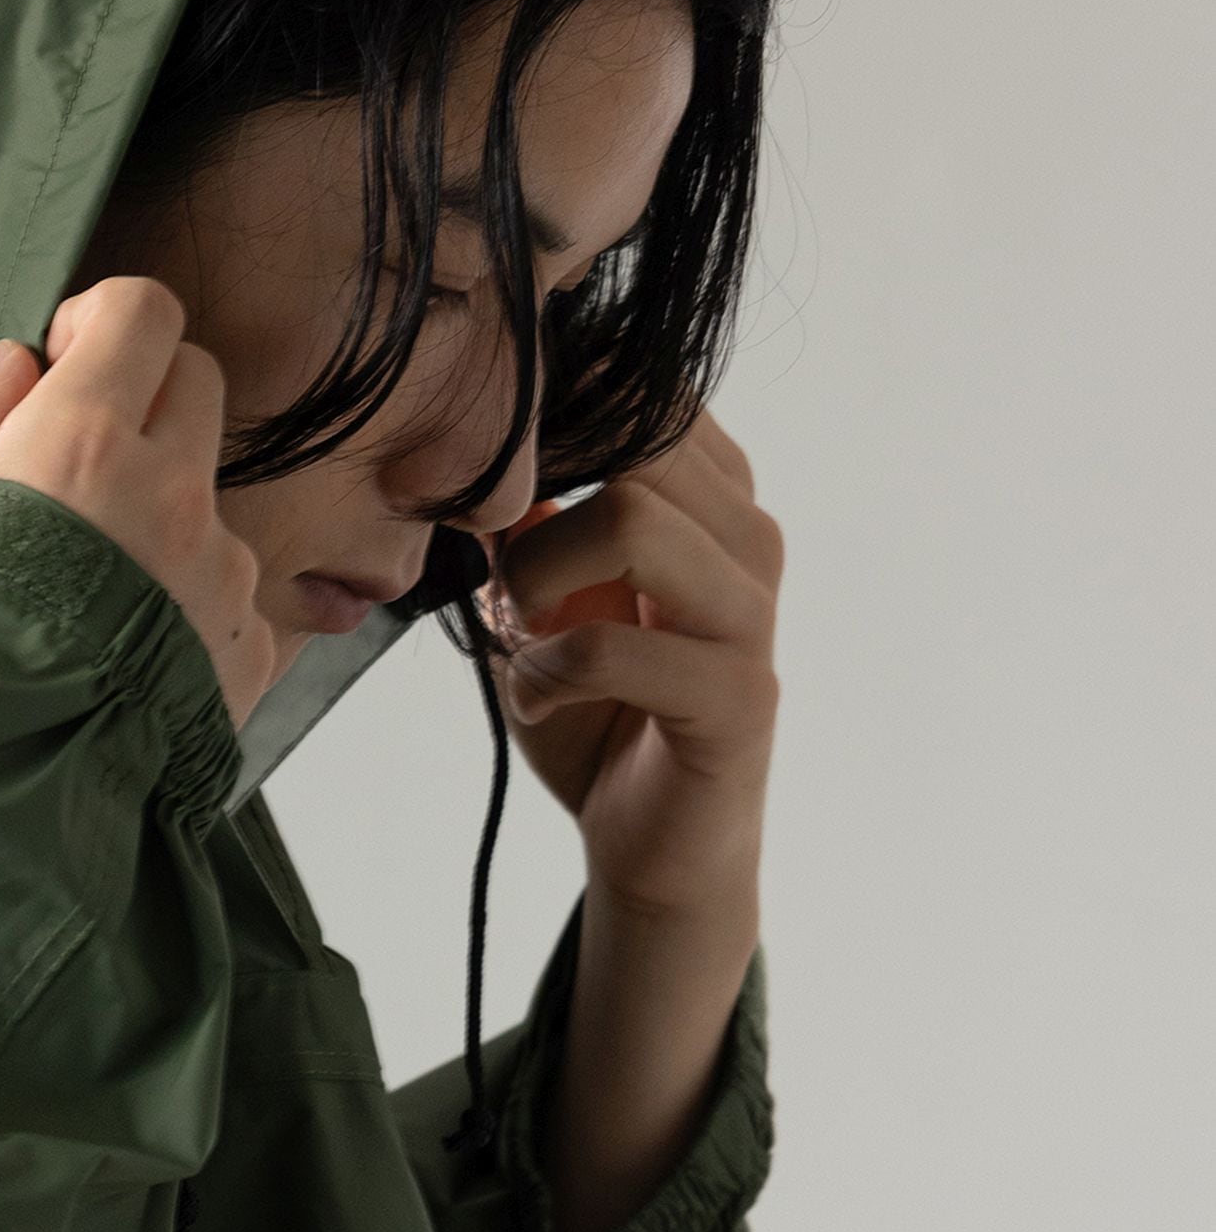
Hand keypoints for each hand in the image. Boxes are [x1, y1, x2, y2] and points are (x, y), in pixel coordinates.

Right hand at [0, 277, 279, 726]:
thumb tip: (19, 367)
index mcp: (85, 442)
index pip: (143, 313)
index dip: (105, 321)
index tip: (69, 358)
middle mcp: (173, 493)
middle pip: (197, 380)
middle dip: (146, 395)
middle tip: (83, 455)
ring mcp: (223, 569)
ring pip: (209, 497)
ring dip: (162, 513)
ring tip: (90, 593)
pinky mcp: (250, 642)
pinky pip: (228, 590)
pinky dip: (185, 603)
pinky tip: (127, 650)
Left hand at [481, 405, 781, 926]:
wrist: (649, 842)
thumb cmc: (596, 710)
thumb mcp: (541, 596)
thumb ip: (523, 519)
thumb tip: (479, 443)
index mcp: (711, 499)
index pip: (644, 389)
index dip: (550, 420)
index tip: (489, 493)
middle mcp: (749, 538)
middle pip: (637, 432)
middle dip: (533, 499)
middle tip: (504, 578)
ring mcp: (752, 615)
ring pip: (633, 519)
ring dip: (538, 575)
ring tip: (521, 630)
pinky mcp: (740, 697)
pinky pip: (612, 647)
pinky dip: (543, 672)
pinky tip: (537, 697)